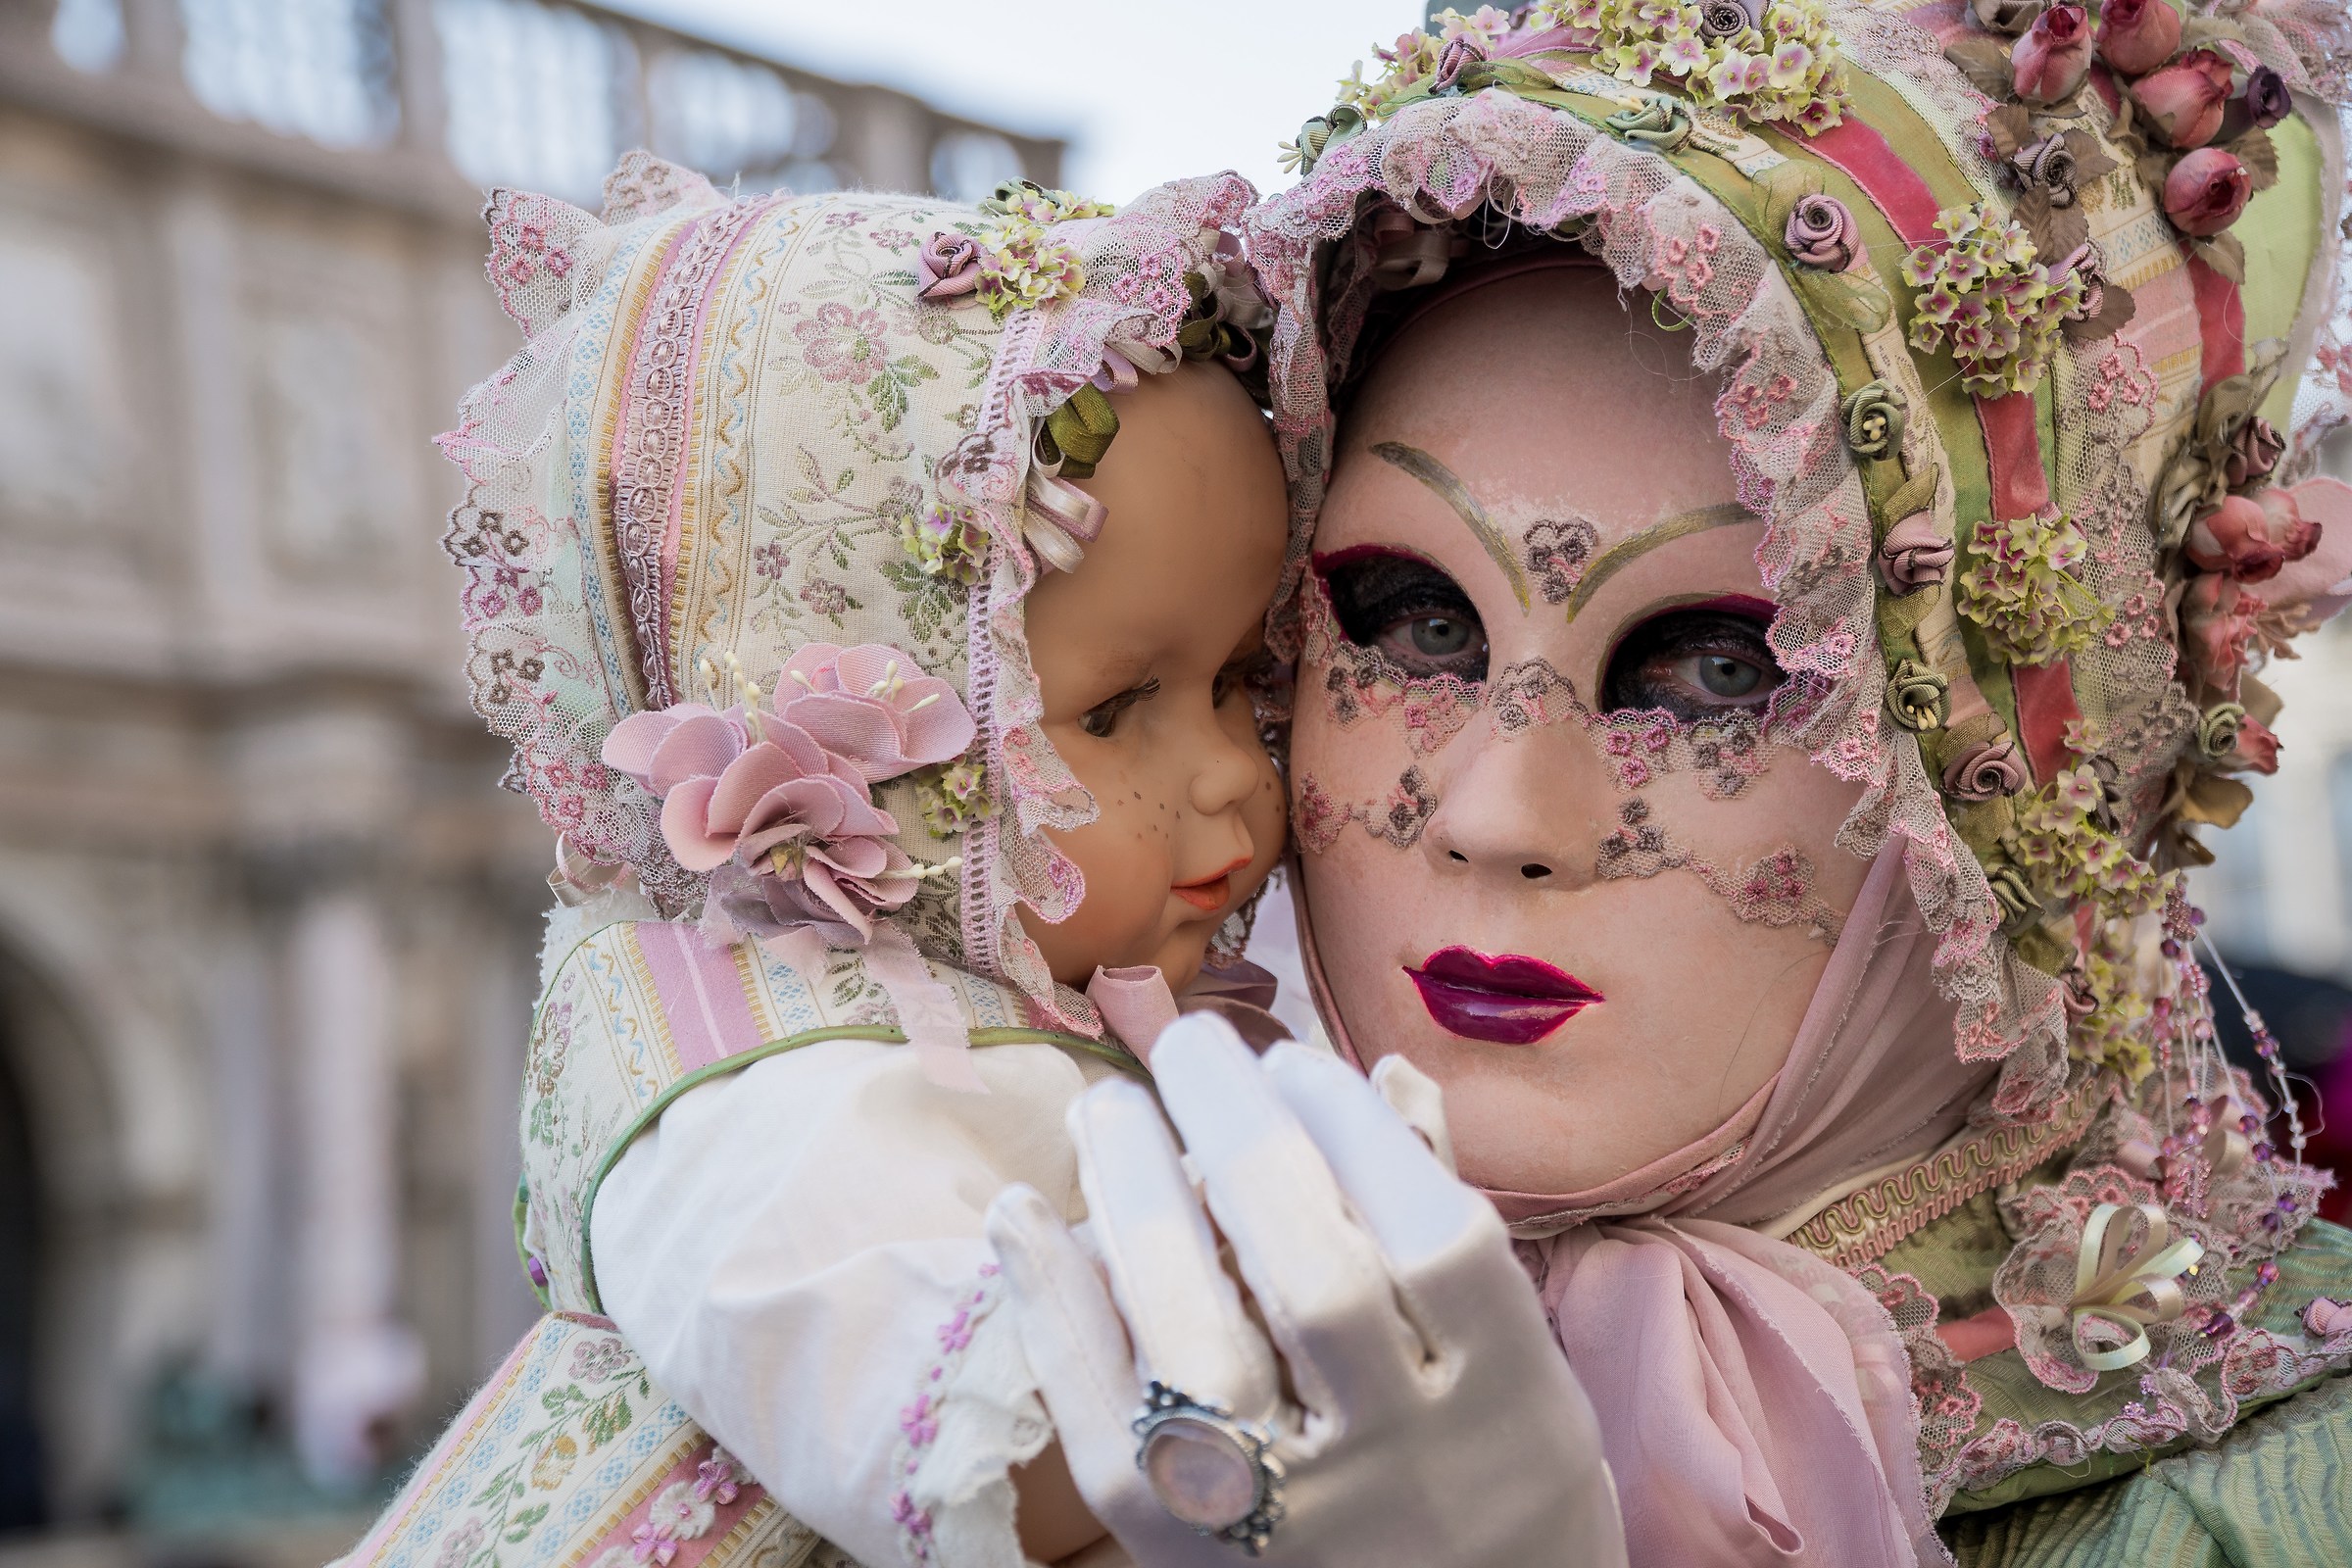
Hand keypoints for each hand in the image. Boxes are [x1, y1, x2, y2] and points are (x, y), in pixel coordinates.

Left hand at [985, 1017, 1625, 1566]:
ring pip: (1208, 1347)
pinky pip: (1103, 1419)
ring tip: (1108, 1108)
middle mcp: (1405, 1463)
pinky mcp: (1175, 1550)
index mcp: (1509, 1402)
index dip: (1358, 1134)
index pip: (1436, 1239)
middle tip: (1187, 1042)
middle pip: (1318, 1279)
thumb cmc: (1486, 1490)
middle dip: (1242, 1138)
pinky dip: (1055, 1306)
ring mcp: (1288, 1518)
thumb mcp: (1517, 1372)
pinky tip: (1022, 1213)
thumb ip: (1447, 1228)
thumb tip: (1384, 1072)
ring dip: (1142, 1205)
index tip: (1293, 1063)